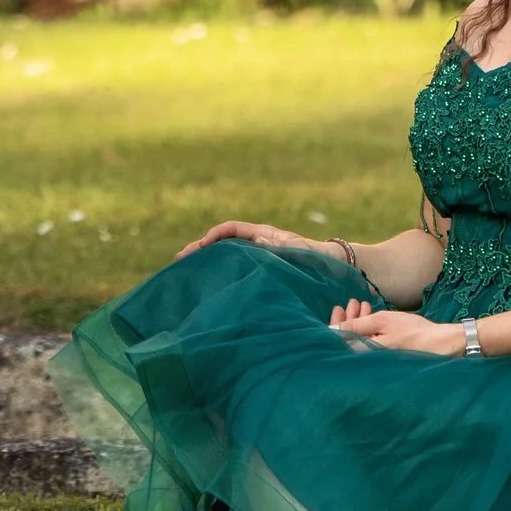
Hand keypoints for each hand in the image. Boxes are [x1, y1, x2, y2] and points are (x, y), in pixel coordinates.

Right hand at [173, 219, 316, 259]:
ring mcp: (257, 256)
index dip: (215, 235)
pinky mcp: (259, 270)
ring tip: (187, 269)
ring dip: (207, 260)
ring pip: (226, 255)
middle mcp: (256, 243)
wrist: (329, 266)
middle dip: (202, 248)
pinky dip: (220, 271)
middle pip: (223, 242)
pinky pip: (236, 268)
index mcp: (263, 233)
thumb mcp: (297, 249)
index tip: (202, 245)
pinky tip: (208, 281)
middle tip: (181, 257)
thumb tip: (257, 241)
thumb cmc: (314, 256)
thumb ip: (278, 246)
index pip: (232, 229)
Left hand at [327, 300, 459, 355]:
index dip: (337, 323)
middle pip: (351, 338)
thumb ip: (356, 326)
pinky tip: (370, 312)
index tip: (338, 308)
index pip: (341, 341)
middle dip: (349, 319)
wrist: (439, 342)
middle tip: (353, 302)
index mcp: (365, 353)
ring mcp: (378, 356)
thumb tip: (331, 330)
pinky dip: (369, 326)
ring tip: (360, 303)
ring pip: (361, 336)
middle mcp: (369, 358)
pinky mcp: (387, 353)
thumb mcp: (381, 322)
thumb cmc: (411, 331)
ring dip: (359, 319)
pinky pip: (371, 339)